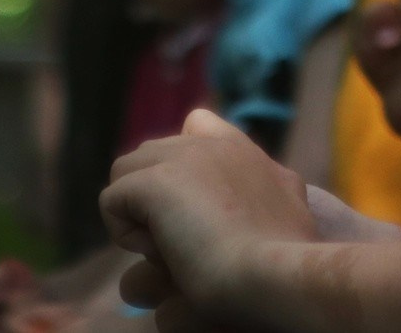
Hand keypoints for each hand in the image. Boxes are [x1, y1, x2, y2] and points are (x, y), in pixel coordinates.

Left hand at [104, 110, 316, 326]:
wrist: (275, 275)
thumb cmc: (282, 264)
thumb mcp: (288, 218)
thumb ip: (261, 197)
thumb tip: (232, 213)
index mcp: (249, 157)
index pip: (198, 125)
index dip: (180, 162)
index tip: (193, 204)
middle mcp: (216, 146)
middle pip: (153, 153)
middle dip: (155, 196)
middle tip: (181, 240)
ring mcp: (185, 157)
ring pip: (126, 172)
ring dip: (137, 213)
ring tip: (168, 248)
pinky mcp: (156, 181)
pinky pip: (112, 201)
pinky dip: (126, 234)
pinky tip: (159, 254)